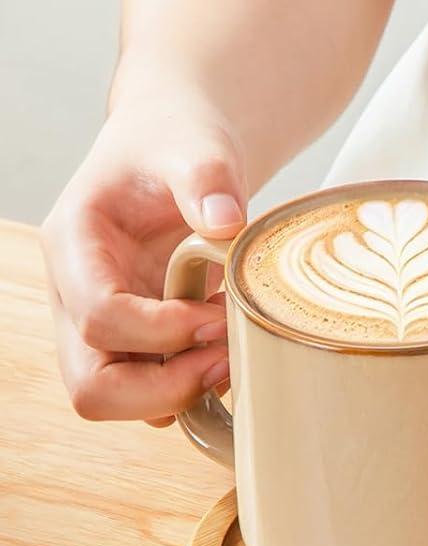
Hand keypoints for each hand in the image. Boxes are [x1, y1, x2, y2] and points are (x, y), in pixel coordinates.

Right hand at [42, 91, 246, 424]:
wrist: (178, 148)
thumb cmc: (178, 143)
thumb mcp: (196, 145)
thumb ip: (208, 177)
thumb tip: (225, 223)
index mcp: (74, 244)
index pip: (98, 315)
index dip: (162, 330)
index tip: (217, 315)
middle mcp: (76, 294)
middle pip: (91, 386)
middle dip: (164, 388)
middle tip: (227, 359)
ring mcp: (102, 326)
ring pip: (118, 401)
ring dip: (181, 395)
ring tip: (235, 355)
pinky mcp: (135, 342)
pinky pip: (152, 394)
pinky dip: (192, 391)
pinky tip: (232, 354)